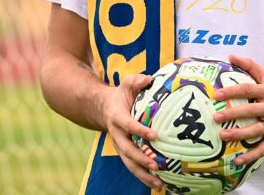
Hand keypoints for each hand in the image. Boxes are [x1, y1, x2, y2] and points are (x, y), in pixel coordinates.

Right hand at [101, 74, 162, 190]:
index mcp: (117, 118)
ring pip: (129, 164)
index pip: (129, 125)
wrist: (104, 108)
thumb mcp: (127, 84)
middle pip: (128, 151)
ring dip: (143, 175)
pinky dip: (144, 177)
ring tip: (159, 185)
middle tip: (156, 165)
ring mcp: (120, 146)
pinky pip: (133, 167)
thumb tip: (150, 78)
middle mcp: (117, 135)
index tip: (154, 135)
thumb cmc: (121, 94)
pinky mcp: (125, 153)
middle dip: (141, 159)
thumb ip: (137, 80)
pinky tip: (158, 185)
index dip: (140, 131)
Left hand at [212, 54, 263, 165]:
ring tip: (223, 135)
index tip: (216, 95)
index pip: (248, 89)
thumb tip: (230, 56)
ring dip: (239, 134)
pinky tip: (237, 160)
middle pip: (251, 111)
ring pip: (256, 130)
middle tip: (215, 117)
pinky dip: (251, 155)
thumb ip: (250, 66)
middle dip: (232, 114)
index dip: (232, 91)